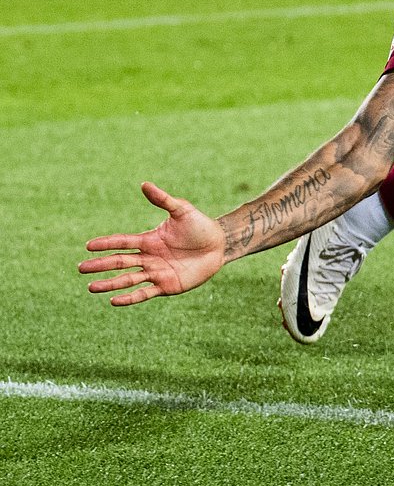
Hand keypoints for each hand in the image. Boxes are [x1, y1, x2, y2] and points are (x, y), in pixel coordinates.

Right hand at [79, 182, 225, 305]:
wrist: (220, 244)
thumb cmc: (201, 226)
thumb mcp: (182, 211)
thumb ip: (163, 199)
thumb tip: (144, 184)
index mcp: (149, 240)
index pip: (122, 242)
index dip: (106, 244)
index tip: (89, 246)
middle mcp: (148, 257)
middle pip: (120, 261)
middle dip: (101, 265)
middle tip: (81, 268)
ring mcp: (156, 272)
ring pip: (128, 279)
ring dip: (109, 283)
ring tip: (91, 287)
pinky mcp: (166, 286)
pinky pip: (144, 293)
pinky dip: (129, 298)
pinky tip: (113, 301)